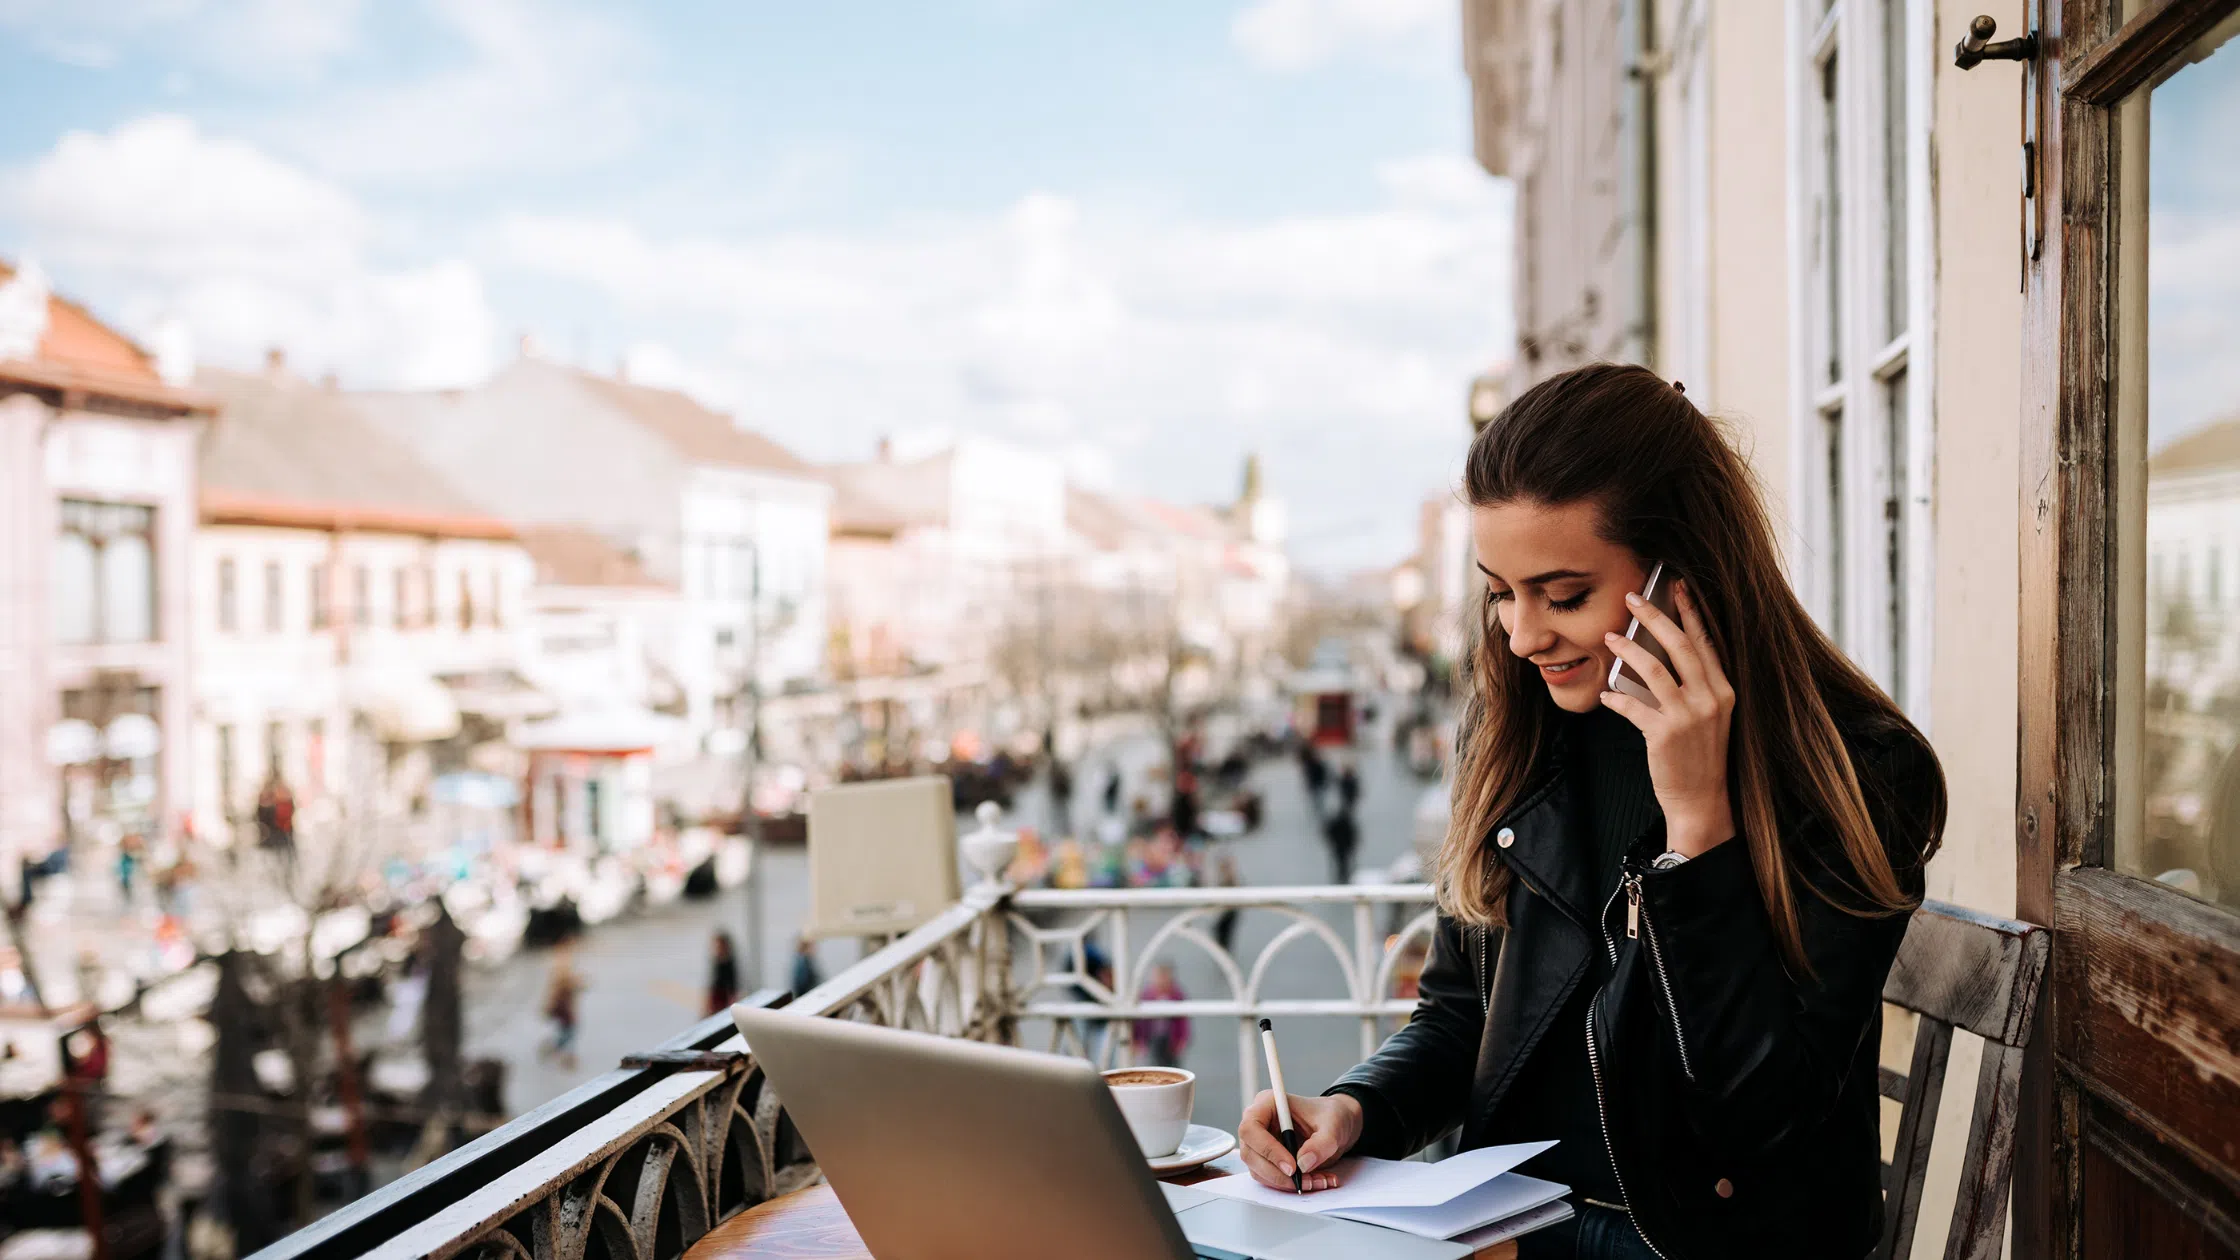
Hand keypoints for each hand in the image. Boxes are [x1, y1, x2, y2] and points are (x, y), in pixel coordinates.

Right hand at [1238, 1090, 1360, 1191]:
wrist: (1335, 1125)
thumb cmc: (1329, 1116)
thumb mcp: (1333, 1125)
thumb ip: (1321, 1143)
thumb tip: (1304, 1163)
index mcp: (1267, 1104)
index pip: (1251, 1128)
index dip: (1267, 1149)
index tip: (1292, 1166)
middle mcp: (1258, 1124)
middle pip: (1250, 1153)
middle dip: (1276, 1173)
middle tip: (1303, 1181)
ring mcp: (1259, 1144)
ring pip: (1258, 1171)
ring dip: (1285, 1183)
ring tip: (1316, 1181)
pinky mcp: (1266, 1161)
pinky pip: (1270, 1179)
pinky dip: (1290, 1185)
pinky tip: (1313, 1181)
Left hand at [1600, 580, 1736, 857]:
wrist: (1701, 800)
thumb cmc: (1700, 755)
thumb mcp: (1708, 716)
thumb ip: (1693, 686)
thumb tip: (1660, 654)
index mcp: (1723, 690)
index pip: (1705, 642)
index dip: (1689, 612)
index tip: (1676, 587)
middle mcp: (1710, 698)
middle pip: (1680, 645)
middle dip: (1654, 616)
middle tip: (1632, 597)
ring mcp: (1689, 716)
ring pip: (1653, 669)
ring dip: (1627, 648)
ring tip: (1609, 637)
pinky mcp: (1665, 734)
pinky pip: (1632, 705)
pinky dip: (1616, 698)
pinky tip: (1606, 694)